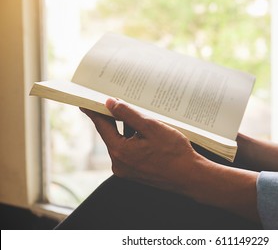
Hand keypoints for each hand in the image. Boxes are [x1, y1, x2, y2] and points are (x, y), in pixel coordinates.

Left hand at [81, 98, 203, 192]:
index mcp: (120, 152)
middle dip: (115, 118)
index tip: (85, 101)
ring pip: (122, 142)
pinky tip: (148, 132)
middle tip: (118, 101)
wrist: (191, 176)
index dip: (94, 111)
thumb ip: (128, 114)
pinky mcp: (136, 172)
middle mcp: (119, 163)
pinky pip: (129, 151)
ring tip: (142, 117)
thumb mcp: (151, 127)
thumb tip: (110, 104)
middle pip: (111, 134)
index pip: (102, 126)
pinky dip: (134, 139)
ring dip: (128, 129)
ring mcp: (127, 170)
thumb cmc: (174, 152)